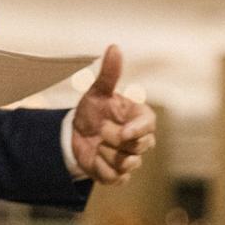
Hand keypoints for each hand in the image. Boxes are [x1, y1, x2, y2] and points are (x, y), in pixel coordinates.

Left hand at [71, 45, 155, 184]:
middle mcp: (141, 140)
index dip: (138, 130)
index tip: (124, 132)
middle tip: (100, 129)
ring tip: (97, 142)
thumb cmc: (93, 109)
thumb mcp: (97, 91)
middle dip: (112, 138)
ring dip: (105, 153)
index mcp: (140, 118)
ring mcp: (132, 159)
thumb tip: (114, 47)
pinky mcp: (121, 176)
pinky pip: (115, 177)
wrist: (75, 134)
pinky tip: (94, 157)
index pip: (149, 126)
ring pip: (127, 163)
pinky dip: (100, 168)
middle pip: (137, 147)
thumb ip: (109, 73)